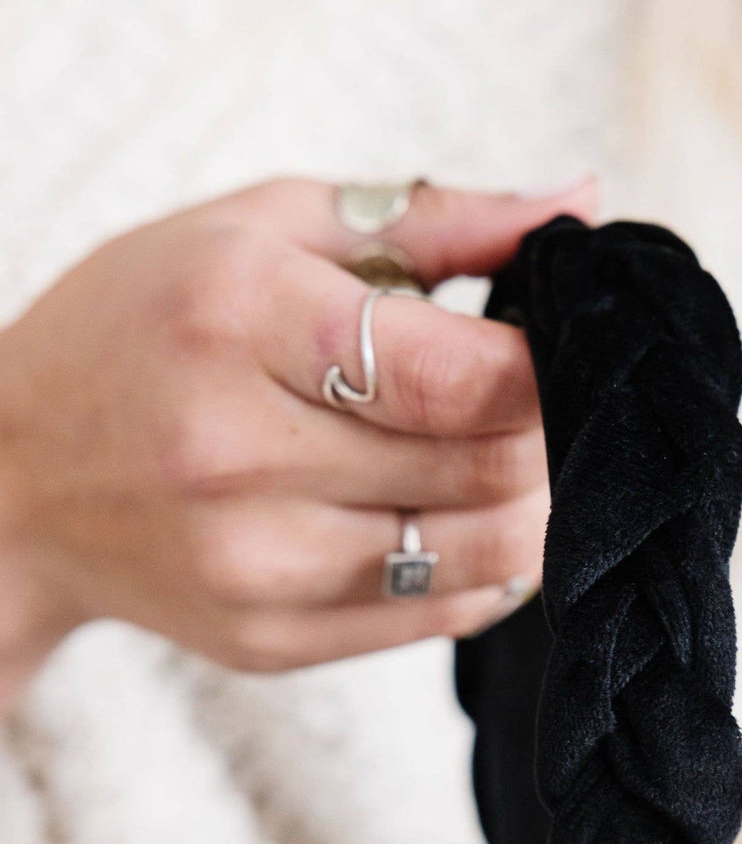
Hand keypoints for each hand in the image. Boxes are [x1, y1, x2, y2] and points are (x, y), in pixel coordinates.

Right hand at [0, 176, 595, 705]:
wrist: (13, 475)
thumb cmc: (145, 326)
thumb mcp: (264, 228)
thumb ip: (433, 218)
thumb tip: (582, 202)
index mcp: (240, 320)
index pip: (461, 373)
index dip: (548, 366)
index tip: (561, 345)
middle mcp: (237, 453)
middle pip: (486, 466)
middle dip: (550, 433)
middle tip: (546, 402)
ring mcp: (252, 564)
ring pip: (480, 553)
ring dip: (533, 508)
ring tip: (516, 461)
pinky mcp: (268, 641)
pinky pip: (438, 618)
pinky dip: (487, 570)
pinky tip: (468, 521)